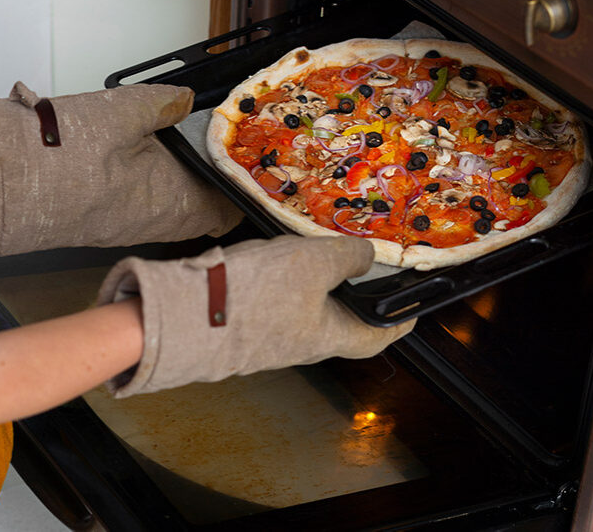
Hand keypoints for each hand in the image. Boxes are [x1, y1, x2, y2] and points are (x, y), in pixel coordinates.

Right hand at [0, 82, 240, 255]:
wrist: (2, 179)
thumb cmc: (61, 150)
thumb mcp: (122, 110)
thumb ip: (162, 104)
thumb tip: (186, 101)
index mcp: (165, 200)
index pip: (219, 209)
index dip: (237, 194)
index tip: (248, 181)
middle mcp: (147, 223)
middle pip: (195, 215)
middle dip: (210, 195)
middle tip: (221, 173)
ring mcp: (120, 228)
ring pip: (166, 215)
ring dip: (180, 195)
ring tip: (186, 169)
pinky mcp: (95, 225)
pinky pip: (138, 215)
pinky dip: (150, 196)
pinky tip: (140, 173)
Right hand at [96, 234, 414, 396]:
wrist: (180, 316)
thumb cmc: (253, 297)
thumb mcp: (312, 263)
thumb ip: (347, 257)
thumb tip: (369, 257)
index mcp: (328, 337)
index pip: (378, 336)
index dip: (399, 320)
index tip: (412, 307)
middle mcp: (300, 343)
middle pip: (339, 320)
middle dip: (351, 294)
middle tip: (361, 264)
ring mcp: (267, 336)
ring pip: (303, 307)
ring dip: (313, 282)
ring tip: (313, 250)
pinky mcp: (239, 324)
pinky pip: (272, 301)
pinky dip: (281, 279)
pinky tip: (270, 256)